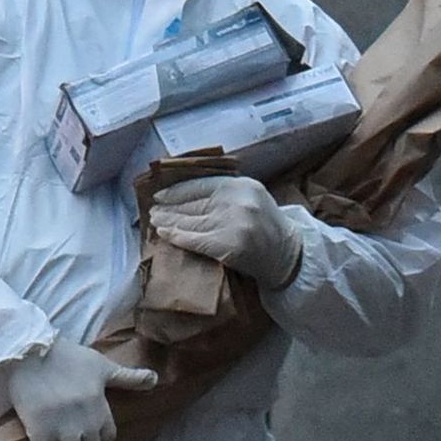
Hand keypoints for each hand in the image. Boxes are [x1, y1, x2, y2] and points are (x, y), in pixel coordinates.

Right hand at [6, 337, 157, 440]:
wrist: (30, 351)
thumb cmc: (68, 357)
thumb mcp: (102, 365)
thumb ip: (127, 378)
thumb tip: (155, 380)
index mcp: (100, 407)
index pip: (107, 437)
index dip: (100, 440)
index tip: (91, 440)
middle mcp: (84, 421)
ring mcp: (61, 428)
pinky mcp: (39, 431)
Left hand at [147, 175, 303, 287]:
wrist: (288, 255)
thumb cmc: (266, 228)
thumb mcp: (251, 199)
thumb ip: (224, 193)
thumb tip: (185, 195)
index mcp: (241, 185)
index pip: (201, 184)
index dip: (177, 190)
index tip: (160, 195)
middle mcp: (238, 201)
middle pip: (194, 203)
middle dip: (170, 207)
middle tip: (152, 210)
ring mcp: (234, 223)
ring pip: (192, 221)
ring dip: (169, 221)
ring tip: (154, 222)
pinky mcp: (229, 245)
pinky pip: (195, 239)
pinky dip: (177, 237)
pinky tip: (165, 234)